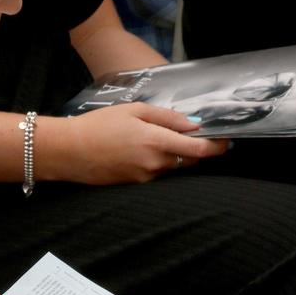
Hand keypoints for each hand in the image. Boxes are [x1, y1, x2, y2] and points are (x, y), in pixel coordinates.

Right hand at [63, 102, 228, 183]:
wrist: (69, 151)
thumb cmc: (99, 125)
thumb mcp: (134, 111)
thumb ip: (167, 117)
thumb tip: (193, 123)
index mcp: (157, 142)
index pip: (199, 149)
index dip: (217, 146)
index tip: (226, 140)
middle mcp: (155, 163)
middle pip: (190, 160)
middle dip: (196, 149)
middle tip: (192, 134)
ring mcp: (146, 177)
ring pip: (173, 166)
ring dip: (175, 155)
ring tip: (155, 138)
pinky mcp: (136, 184)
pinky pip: (157, 172)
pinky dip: (158, 162)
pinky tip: (140, 150)